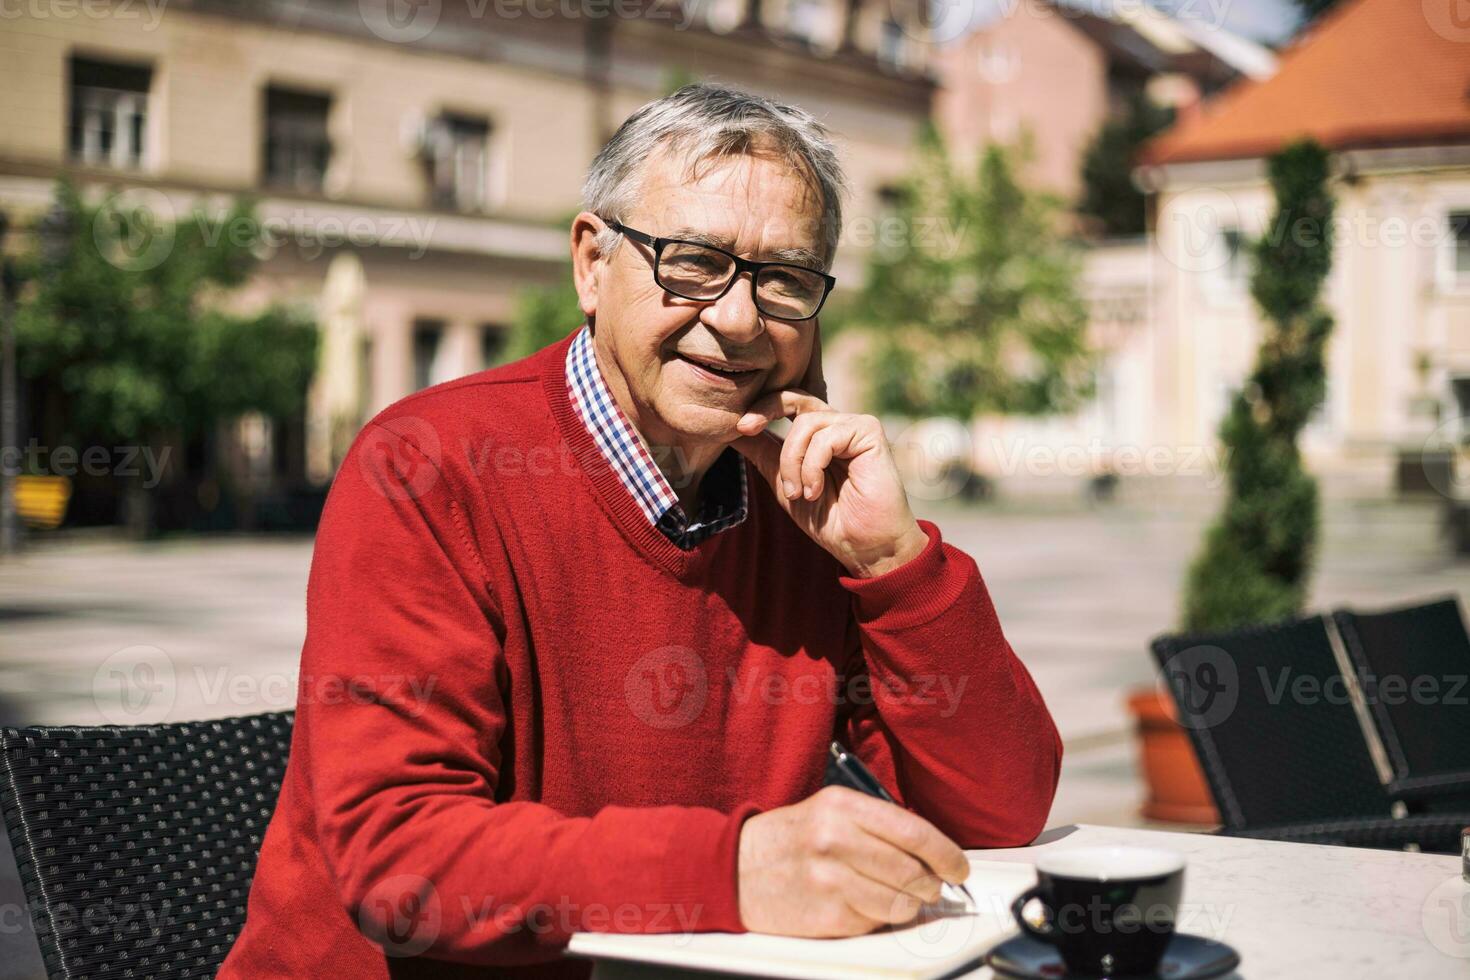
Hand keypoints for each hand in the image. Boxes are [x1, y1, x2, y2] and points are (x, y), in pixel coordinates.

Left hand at [732, 324, 928, 577]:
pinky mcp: (869, 433)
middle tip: (746, 428)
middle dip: (767, 409)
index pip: (787, 404)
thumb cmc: (829, 519)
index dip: (762, 408)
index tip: (739, 428)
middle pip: (796, 398)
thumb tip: (731, 430)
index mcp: (818, 433)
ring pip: (805, 424)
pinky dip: (812, 467)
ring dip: (792, 462)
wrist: (864, 545)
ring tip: (798, 494)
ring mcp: (854, 426)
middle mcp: (836, 424)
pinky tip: (814, 491)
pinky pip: (826, 438)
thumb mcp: (783, 483)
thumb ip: (762, 453)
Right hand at [736, 786, 970, 936]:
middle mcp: (836, 840)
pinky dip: (878, 917)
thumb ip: (878, 825)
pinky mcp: (826, 916)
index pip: (913, 832)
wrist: (734, 869)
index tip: (958, 867)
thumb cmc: (789, 839)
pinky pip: (875, 922)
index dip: (946, 853)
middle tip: (930, 886)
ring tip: (895, 896)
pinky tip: (860, 903)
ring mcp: (830, 880)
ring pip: (900, 903)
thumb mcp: (829, 810)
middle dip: (931, 884)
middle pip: (913, 871)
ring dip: (908, 905)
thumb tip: (931, 852)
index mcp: (841, 806)